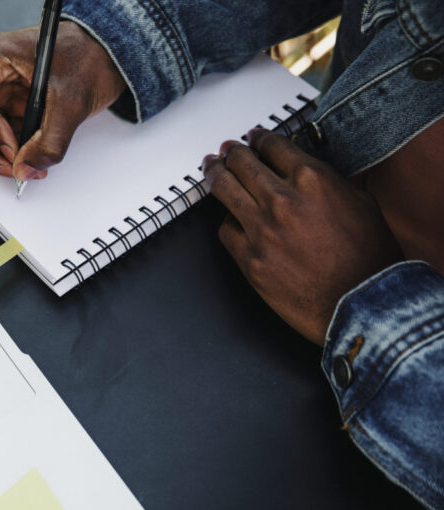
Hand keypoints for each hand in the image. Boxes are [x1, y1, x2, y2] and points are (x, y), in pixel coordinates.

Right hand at [0, 22, 125, 180]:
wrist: (111, 55)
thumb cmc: (91, 57)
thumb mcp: (71, 103)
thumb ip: (48, 142)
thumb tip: (25, 168)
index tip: (11, 147)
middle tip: (11, 167)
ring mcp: (0, 89)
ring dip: (0, 154)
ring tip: (26, 165)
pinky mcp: (13, 104)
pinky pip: (1, 133)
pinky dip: (13, 151)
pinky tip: (32, 157)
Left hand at [202, 129, 401, 344]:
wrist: (361, 304)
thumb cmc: (368, 259)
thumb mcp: (362, 203)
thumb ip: (330, 182)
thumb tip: (308, 172)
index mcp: (312, 180)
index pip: (273, 146)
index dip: (259, 138)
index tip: (254, 137)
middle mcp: (282, 200)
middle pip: (242, 163)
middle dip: (232, 152)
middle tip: (226, 149)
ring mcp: (261, 230)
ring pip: (224, 190)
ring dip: (215, 173)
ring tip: (210, 167)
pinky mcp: (249, 259)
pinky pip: (225, 230)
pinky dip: (227, 222)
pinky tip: (228, 218)